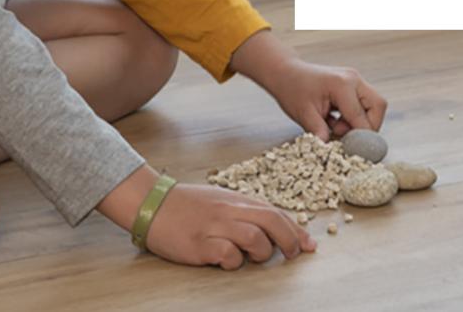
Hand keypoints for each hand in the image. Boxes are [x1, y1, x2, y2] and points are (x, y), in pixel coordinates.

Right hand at [97, 166, 313, 269]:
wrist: (152, 203)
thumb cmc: (189, 206)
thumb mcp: (222, 201)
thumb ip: (247, 213)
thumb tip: (275, 227)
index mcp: (238, 200)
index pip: (276, 213)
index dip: (296, 230)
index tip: (309, 245)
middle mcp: (230, 211)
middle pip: (272, 222)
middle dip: (290, 240)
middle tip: (293, 254)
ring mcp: (215, 226)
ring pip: (255, 238)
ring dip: (262, 252)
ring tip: (253, 257)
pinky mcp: (200, 243)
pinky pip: (228, 254)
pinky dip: (233, 262)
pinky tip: (226, 261)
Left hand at [230, 31, 387, 139]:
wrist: (286, 72)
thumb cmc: (292, 90)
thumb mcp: (303, 114)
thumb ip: (319, 132)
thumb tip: (330, 151)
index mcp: (341, 85)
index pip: (361, 117)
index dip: (360, 137)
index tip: (354, 150)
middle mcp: (353, 79)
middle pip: (378, 106)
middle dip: (369, 127)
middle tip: (349, 137)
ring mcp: (355, 79)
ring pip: (374, 104)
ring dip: (360, 121)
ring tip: (335, 125)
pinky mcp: (353, 83)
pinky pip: (364, 102)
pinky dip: (355, 115)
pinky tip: (335, 118)